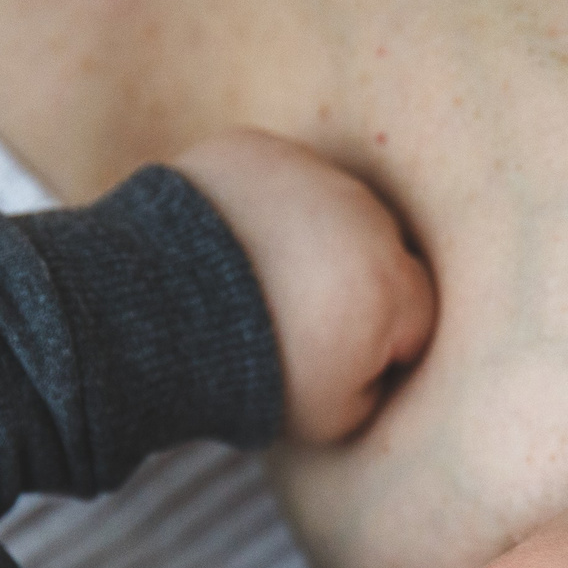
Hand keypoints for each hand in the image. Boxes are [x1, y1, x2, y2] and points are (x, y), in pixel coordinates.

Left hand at [177, 128, 434, 443]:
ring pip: (329, 207)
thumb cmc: (249, 377)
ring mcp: (307, 171)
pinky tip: (229, 245)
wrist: (150, 318)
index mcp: (389, 282)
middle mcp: (363, 214)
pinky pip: (274, 177)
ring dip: (308, 238)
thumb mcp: (333, 419)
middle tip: (293, 321)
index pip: (417, 312)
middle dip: (349, 284)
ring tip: (255, 281)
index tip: (335, 359)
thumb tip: (381, 365)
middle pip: (380, 251)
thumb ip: (378, 390)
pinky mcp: (254, 149)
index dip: (380, 345)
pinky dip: (258, 206)